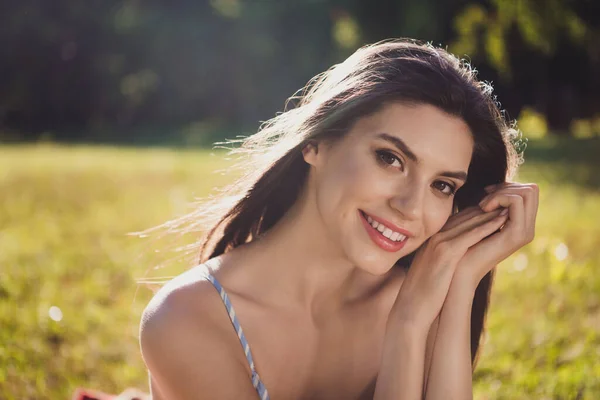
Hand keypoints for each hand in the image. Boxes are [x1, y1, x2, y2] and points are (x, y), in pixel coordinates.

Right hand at [388, 208, 508, 332]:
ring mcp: (439, 242)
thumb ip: (440, 258)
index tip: (496, 208)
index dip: (478, 211)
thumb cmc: (421, 293)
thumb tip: (454, 259)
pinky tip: (502, 221)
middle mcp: (434, 236)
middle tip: (507, 202)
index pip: (458, 217)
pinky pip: (471, 235)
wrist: (411, 307)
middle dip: (487, 207)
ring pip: (470, 221)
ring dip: (491, 213)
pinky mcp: (446, 253)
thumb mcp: (430, 269)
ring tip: (510, 206)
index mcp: (430, 238)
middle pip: (465, 215)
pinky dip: (488, 226)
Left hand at [449, 182, 538, 289]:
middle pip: (532, 190)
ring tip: (482, 205)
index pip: (529, 192)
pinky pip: (516, 203)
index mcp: (522, 224)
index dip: (507, 186)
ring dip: (501, 193)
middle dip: (506, 187)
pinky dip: (499, 198)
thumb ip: (493, 206)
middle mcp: (528, 228)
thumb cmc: (466, 243)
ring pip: (526, 193)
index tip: (486, 193)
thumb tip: (499, 187)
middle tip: (484, 199)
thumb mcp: (482, 220)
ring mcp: (525, 232)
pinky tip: (483, 208)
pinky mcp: (517, 234)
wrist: (462, 268)